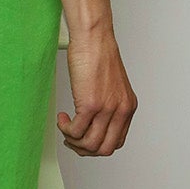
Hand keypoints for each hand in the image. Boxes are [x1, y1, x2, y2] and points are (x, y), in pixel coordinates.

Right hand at [57, 28, 135, 155]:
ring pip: (90, 144)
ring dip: (73, 140)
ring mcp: (107, 109)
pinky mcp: (91, 105)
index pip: (117, 142)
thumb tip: (93, 121)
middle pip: (105, 149)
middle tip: (72, 140)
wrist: (93, 39)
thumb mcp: (111, 86)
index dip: (98, 145)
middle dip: (85, 149)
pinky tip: (63, 118)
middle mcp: (120, 110)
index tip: (86, 138)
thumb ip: (108, 104)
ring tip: (66, 127)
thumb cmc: (98, 55)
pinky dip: (66, 129)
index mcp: (127, 107)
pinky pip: (76, 131)